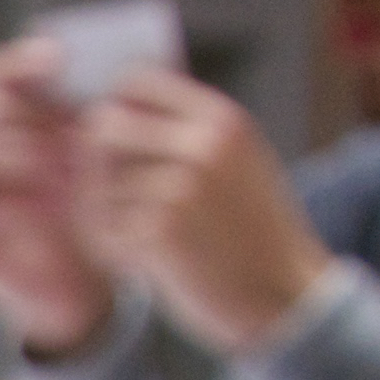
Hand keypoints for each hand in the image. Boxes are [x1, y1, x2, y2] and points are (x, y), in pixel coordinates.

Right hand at [0, 41, 114, 355]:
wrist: (83, 295)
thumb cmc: (98, 223)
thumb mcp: (108, 167)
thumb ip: (108, 124)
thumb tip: (149, 65)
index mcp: (18, 127)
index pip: (2, 75)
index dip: (23, 58)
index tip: (62, 53)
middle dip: (20, 94)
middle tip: (59, 100)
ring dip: (14, 143)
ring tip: (56, 153)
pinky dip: (2, 196)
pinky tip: (41, 194)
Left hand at [75, 76, 330, 355]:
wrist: (284, 297)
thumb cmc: (251, 232)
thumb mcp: (236, 163)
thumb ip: (187, 132)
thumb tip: (117, 100)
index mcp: (222, 120)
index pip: (136, 82)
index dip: (111, 107)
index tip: (109, 139)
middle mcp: (203, 145)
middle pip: (103, 127)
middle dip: (95, 163)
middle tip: (111, 196)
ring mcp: (181, 188)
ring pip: (97, 183)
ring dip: (103, 213)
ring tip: (137, 236)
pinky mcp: (160, 233)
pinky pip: (101, 228)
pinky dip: (110, 248)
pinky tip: (142, 262)